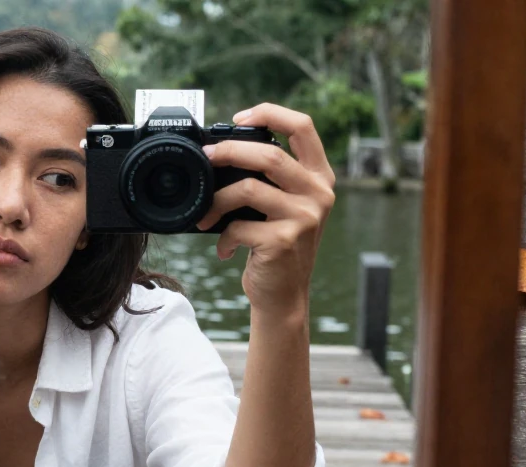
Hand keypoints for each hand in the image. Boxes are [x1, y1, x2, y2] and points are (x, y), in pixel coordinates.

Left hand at [195, 103, 335, 319]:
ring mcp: (304, 217)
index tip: (239, 118)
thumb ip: (271, 178)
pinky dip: (223, 238)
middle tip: (206, 157)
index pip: (303, 126)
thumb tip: (223, 152)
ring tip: (205, 215)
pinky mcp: (284, 241)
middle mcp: (318, 193)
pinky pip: (239, 226)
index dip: (269, 113)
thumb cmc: (277, 245)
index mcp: (320, 176)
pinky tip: (224, 249)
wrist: (283, 295)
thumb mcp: (285, 206)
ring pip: (247, 189)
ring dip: (216, 201)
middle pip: (269, 155)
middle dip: (229, 152)